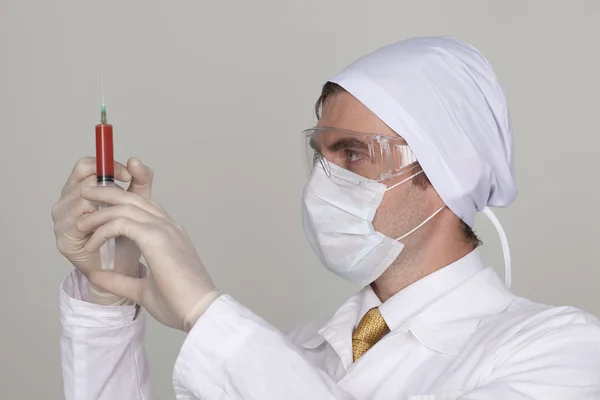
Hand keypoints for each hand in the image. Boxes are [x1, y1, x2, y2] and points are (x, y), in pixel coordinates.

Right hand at [52, 157, 153, 302]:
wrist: (125, 268)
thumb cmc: (128, 234)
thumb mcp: (138, 202)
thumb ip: (140, 180)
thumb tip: (134, 160)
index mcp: (81, 189)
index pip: (86, 165)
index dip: (106, 166)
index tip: (127, 174)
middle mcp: (66, 202)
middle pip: (82, 181)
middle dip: (108, 187)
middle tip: (127, 198)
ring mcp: (61, 221)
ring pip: (81, 200)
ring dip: (103, 207)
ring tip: (119, 217)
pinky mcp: (63, 240)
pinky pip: (78, 223)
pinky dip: (96, 224)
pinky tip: (109, 231)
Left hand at [77, 187, 218, 330]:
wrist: (199, 311)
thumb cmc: (179, 303)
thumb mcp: (142, 290)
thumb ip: (120, 281)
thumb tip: (97, 277)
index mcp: (169, 235)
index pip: (144, 207)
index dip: (120, 204)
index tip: (98, 211)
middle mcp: (168, 226)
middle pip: (134, 197)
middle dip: (107, 192)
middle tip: (85, 193)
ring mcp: (164, 229)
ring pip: (126, 205)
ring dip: (100, 210)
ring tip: (81, 220)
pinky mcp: (156, 238)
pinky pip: (121, 223)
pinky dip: (103, 229)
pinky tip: (91, 242)